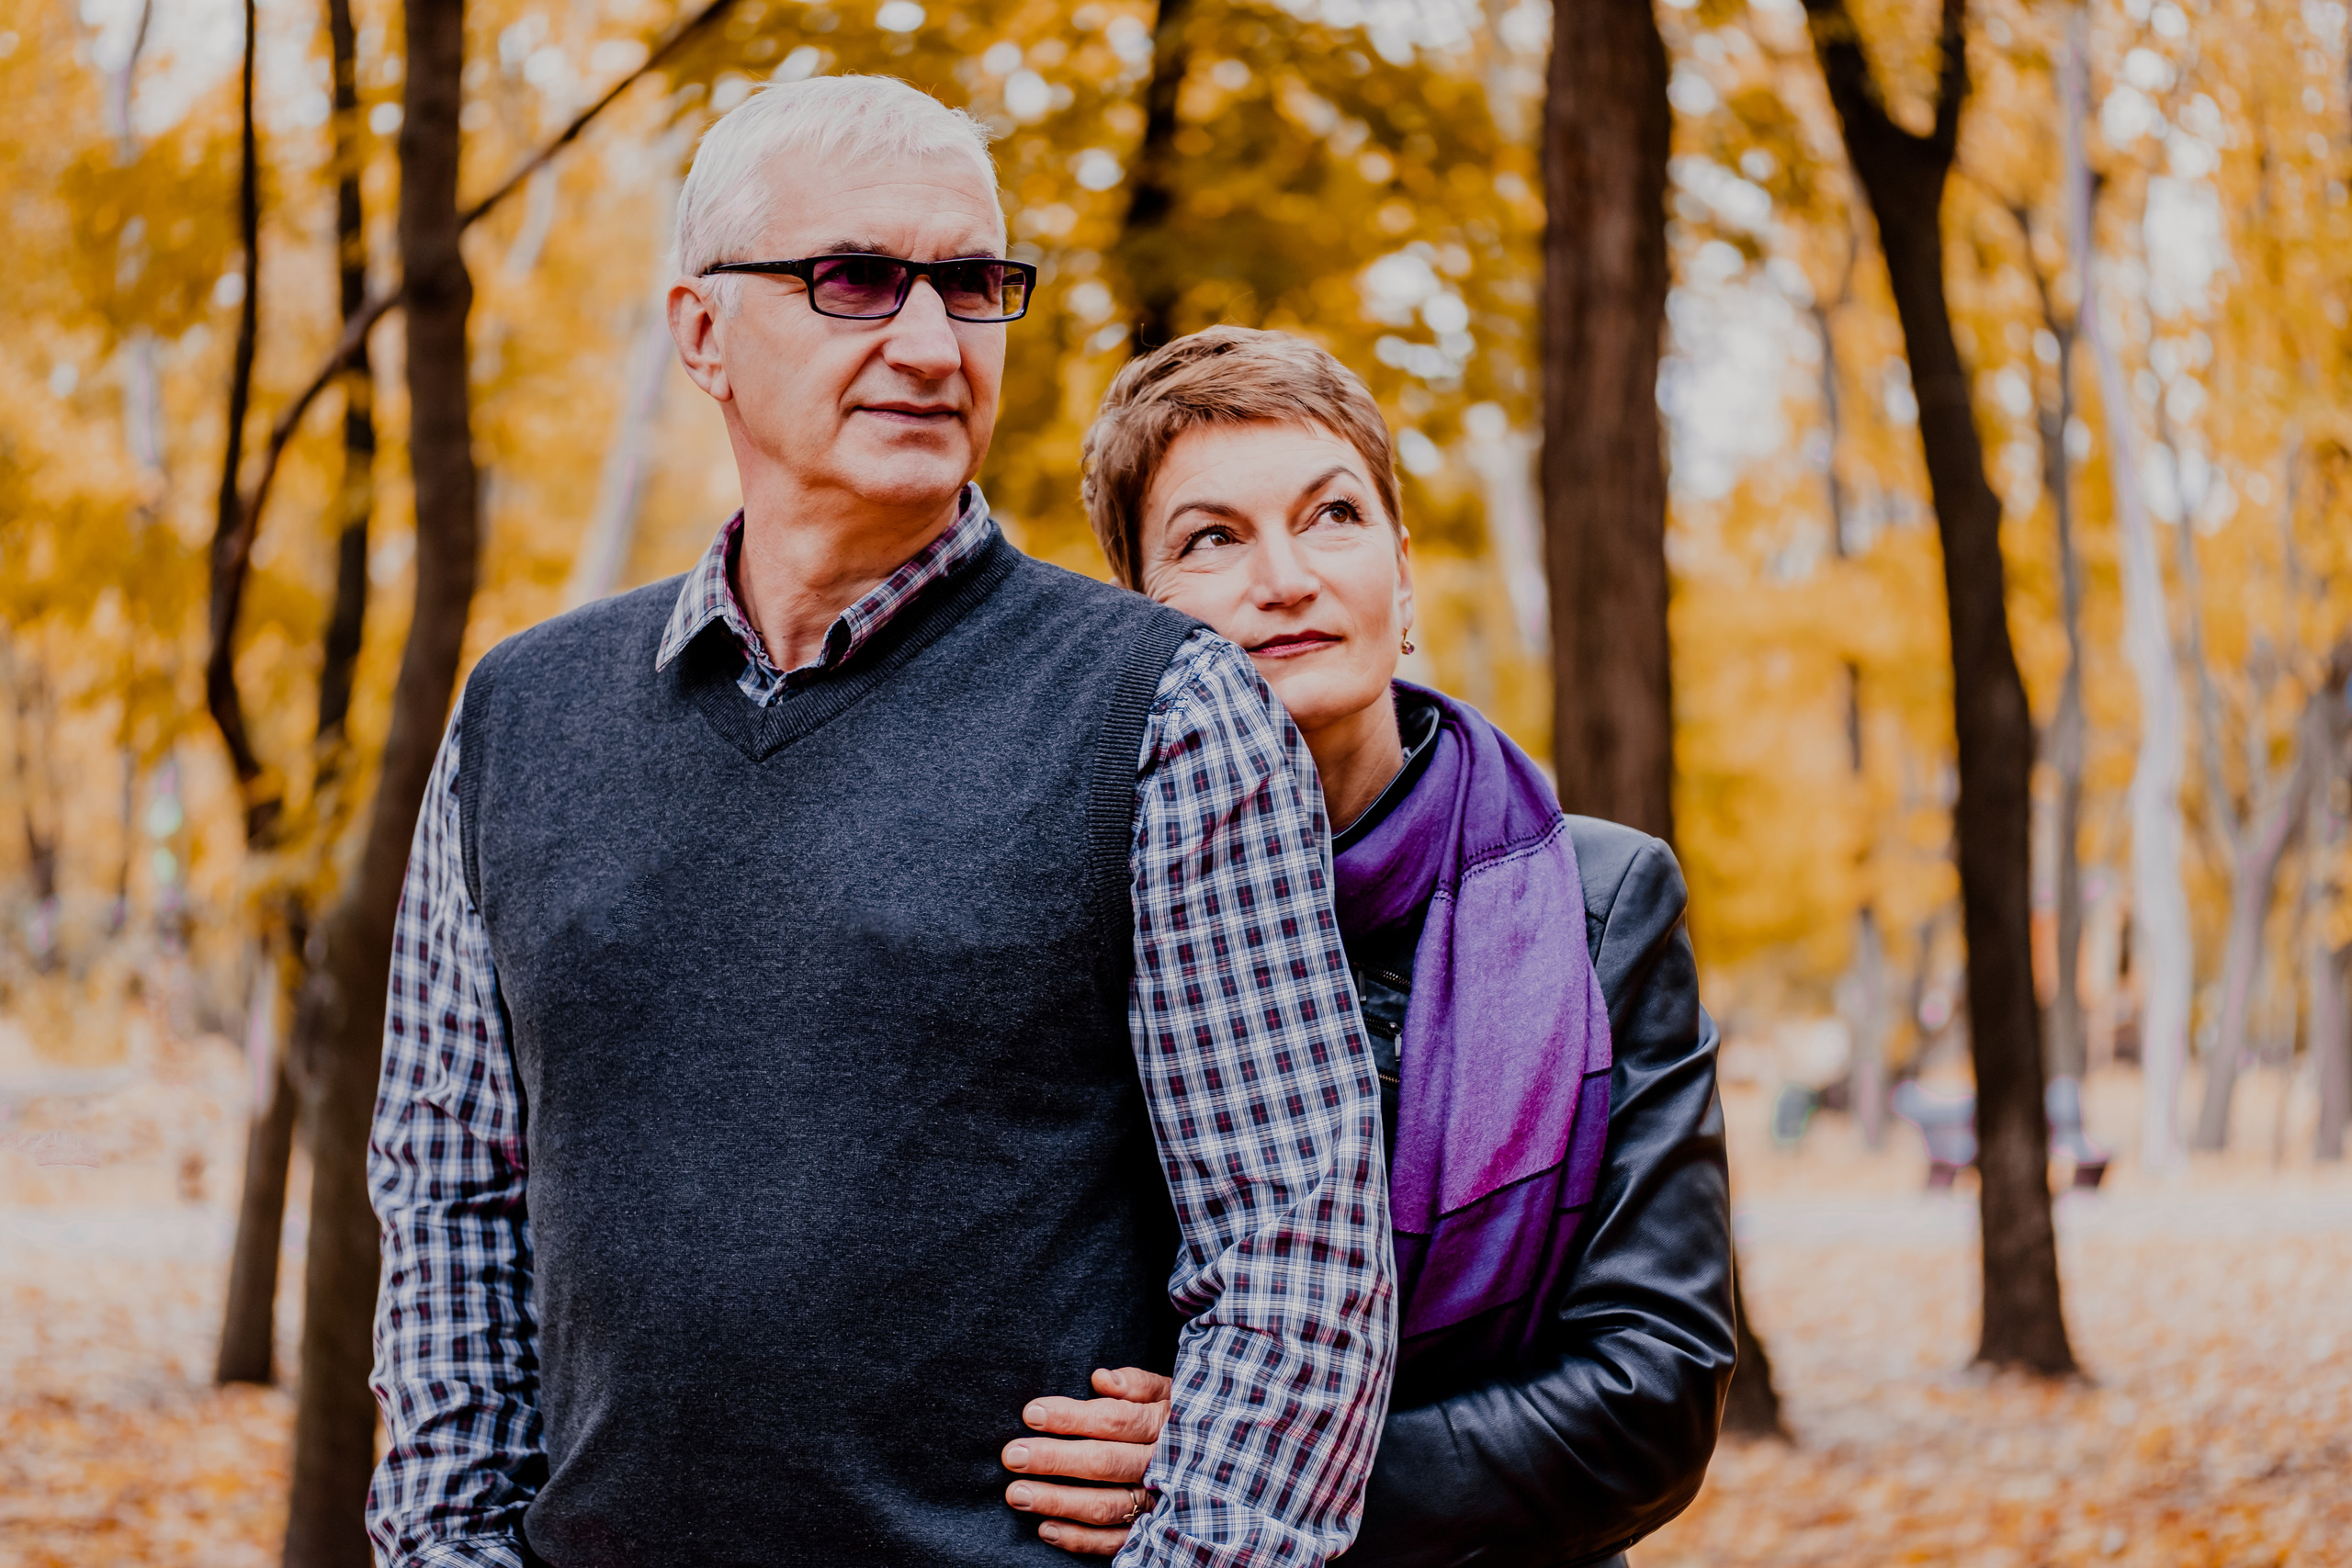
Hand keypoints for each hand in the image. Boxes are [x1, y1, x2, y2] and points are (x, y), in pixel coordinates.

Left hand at [1002, 1366, 1171, 1555]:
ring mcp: (1157, 1502)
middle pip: (1103, 1462)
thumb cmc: (1180, 1417)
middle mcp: (1162, 1466)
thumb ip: (1138, 1383)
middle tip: (1013, 1455)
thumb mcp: (1170, 1391)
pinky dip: (1079, 1539)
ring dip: (1058, 1501)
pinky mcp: (1153, 1532)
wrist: (1223, 1458)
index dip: (1071, 1416)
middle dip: (1054, 1458)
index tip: (1031, 1413)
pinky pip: (1114, 1541)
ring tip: (1017, 1493)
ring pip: (1104, 1505)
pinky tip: (1045, 1530)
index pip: (1113, 1420)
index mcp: (1164, 1425)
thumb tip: (1100, 1378)